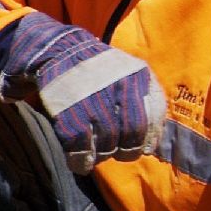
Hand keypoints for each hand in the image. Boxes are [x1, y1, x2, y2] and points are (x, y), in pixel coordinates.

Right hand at [0, 12, 165, 173]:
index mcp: (137, 76)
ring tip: (96, 153)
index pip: (154, 116)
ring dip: (103, 154)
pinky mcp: (68, 112)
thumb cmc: (95, 67)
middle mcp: (119, 87)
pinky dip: (81, 159)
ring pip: (108, 143)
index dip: (150, 137)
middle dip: (127, 150)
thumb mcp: (127, 71)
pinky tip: (79, 161)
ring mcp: (93, 100)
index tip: (143, 147)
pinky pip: (81, 147)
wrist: (56, 49)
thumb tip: (152, 142)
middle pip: (132, 133)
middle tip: (118, 152)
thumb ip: (144, 98)